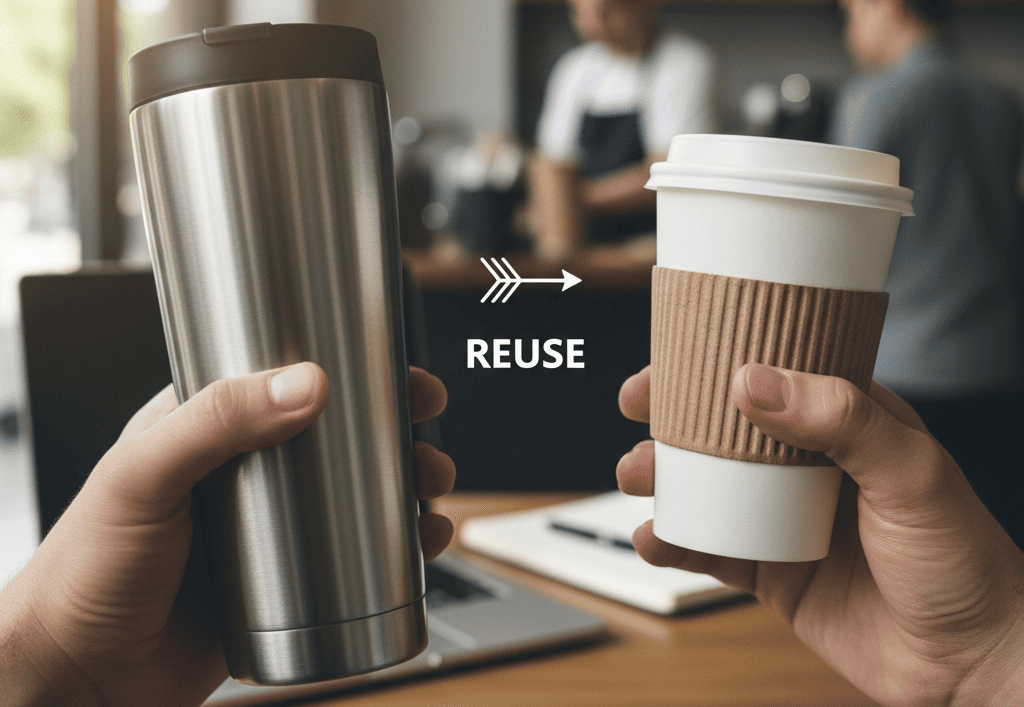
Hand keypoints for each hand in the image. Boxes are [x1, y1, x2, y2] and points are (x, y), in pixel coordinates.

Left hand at [0, 363, 455, 706]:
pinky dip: (395, 548)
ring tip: (431, 495)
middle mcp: (246, 473)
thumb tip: (305, 384)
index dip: (352, 372)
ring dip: (405, 490)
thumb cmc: (84, 569)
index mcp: (208, 427)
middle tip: (426, 436)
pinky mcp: (283, 580)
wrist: (78, 676)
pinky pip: (353, 557)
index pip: (290, 380)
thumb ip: (217, 420)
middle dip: (396, 434)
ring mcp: (268, 529)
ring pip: (356, 497)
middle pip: (340, 438)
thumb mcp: (144, 474)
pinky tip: (418, 546)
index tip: (398, 372)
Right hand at [618, 364, 1023, 706]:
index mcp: (846, 423)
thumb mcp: (912, 473)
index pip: (773, 376)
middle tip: (637, 410)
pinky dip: (673, 542)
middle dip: (672, 419)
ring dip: (662, 479)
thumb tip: (755, 382)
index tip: (670, 358)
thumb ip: (841, 419)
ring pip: (706, 488)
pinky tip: (654, 538)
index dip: (715, 362)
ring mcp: (785, 519)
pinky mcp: (772, 570)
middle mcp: (809, 467)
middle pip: (724, 430)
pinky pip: (709, 550)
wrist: (971, 663)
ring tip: (635, 479)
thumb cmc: (966, 562)